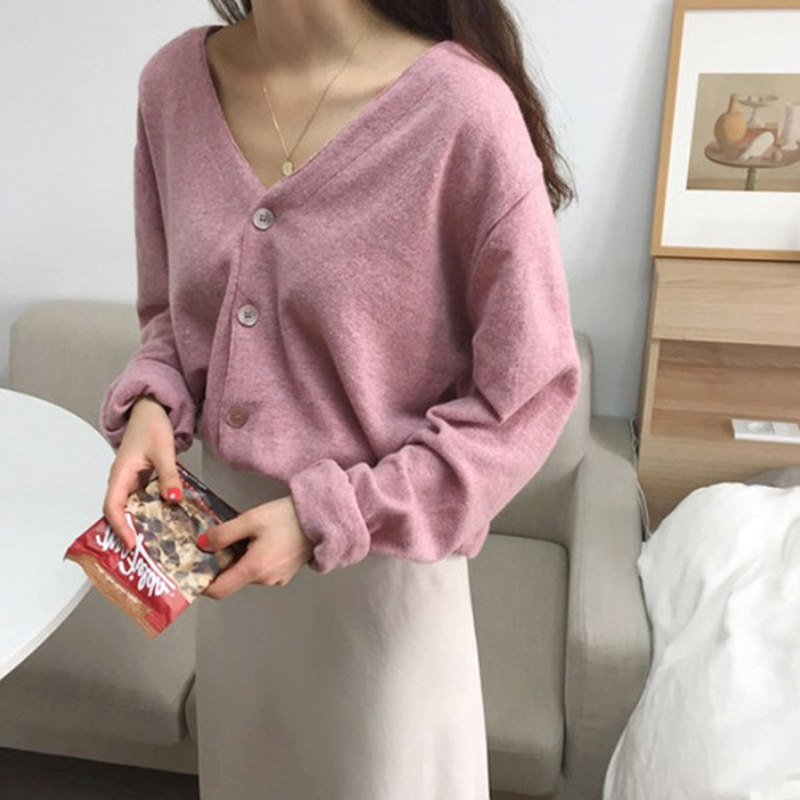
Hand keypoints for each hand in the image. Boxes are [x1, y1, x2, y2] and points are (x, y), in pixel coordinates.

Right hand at [103, 395, 182, 549]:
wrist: (150, 410)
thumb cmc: (151, 425)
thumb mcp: (164, 450)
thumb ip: (169, 475)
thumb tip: (173, 497)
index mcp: (120, 473)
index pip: (113, 506)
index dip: (119, 527)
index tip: (131, 543)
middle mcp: (121, 480)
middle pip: (118, 512)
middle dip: (126, 533)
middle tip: (141, 553)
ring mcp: (130, 481)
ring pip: (130, 508)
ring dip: (138, 525)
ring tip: (152, 545)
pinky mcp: (140, 480)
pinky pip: (141, 501)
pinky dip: (148, 513)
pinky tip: (162, 522)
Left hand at [200, 496, 313, 598]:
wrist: (321, 518)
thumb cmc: (288, 517)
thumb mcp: (251, 519)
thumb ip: (224, 534)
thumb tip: (203, 544)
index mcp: (254, 569)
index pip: (219, 590)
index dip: (202, 584)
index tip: (193, 571)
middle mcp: (266, 579)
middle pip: (233, 579)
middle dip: (223, 563)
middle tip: (218, 542)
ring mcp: (277, 577)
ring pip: (248, 573)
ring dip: (240, 559)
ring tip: (244, 536)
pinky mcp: (286, 572)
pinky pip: (262, 570)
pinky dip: (255, 559)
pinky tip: (261, 540)